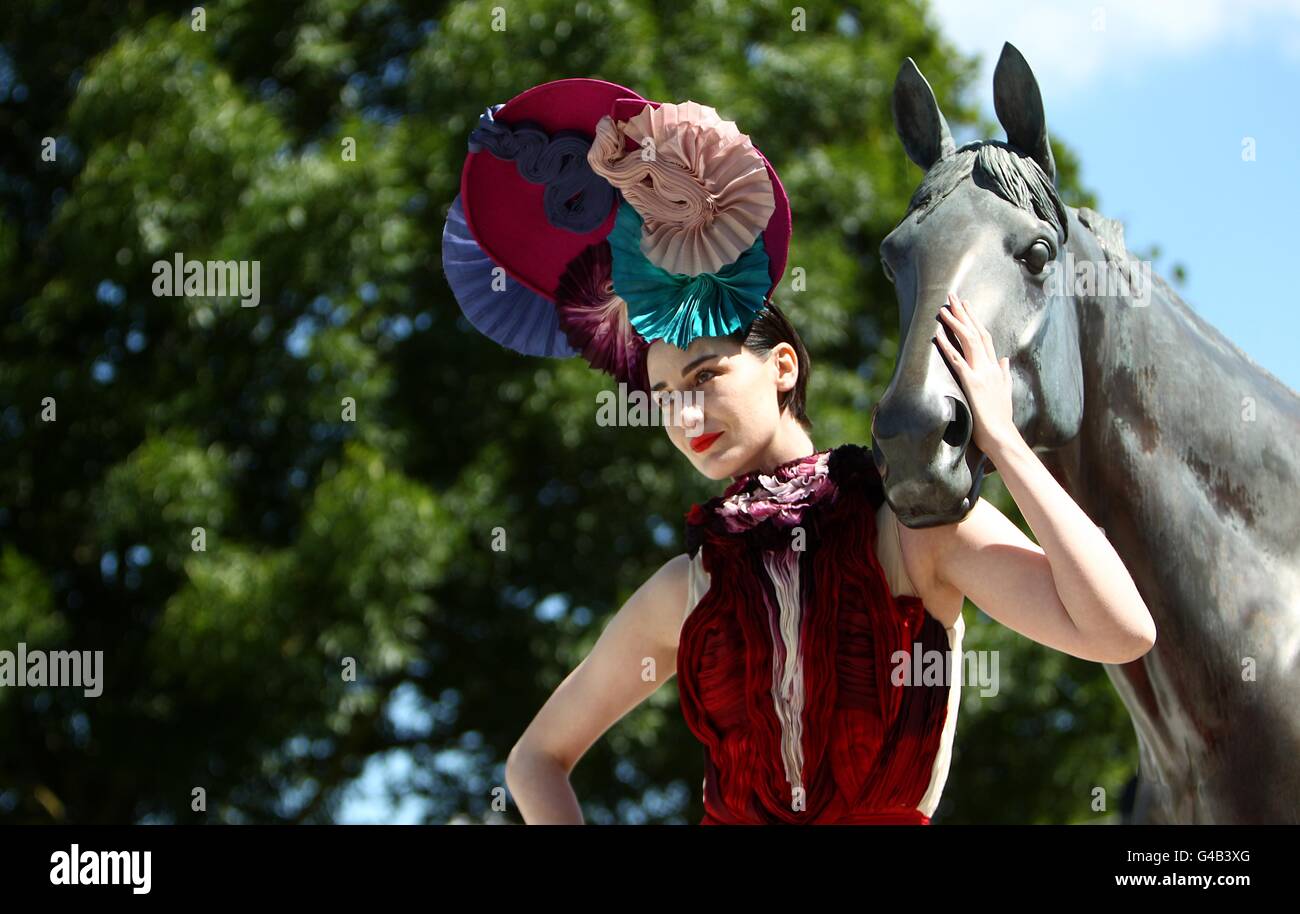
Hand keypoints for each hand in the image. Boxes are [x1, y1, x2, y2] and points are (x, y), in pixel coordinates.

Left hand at [932, 292, 1019, 457]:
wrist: (1002, 436)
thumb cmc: (1001, 419)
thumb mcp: (1005, 392)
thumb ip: (1004, 374)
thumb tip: (1004, 359)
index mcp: (996, 368)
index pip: (986, 337)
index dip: (975, 320)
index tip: (967, 307)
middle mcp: (990, 366)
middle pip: (977, 333)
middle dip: (964, 313)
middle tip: (953, 296)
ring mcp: (981, 374)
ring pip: (968, 341)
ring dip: (955, 323)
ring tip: (943, 309)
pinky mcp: (972, 383)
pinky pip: (957, 361)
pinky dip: (947, 346)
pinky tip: (937, 335)